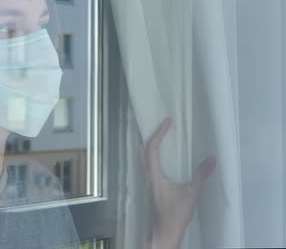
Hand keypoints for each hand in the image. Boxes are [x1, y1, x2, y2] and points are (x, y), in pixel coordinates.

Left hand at [142, 118, 215, 248]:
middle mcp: (148, 176)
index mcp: (154, 175)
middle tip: (160, 124)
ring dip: (150, 145)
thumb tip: (212, 158)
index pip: (152, 148)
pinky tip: (162, 157)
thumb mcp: (191, 194)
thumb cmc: (175, 215)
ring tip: (161, 136)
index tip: (167, 121)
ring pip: (144, 158)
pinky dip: (153, 155)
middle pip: (143, 150)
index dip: (159, 133)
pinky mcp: (152, 187)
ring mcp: (149, 182)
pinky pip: (149, 165)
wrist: (165, 232)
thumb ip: (201, 176)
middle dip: (150, 135)